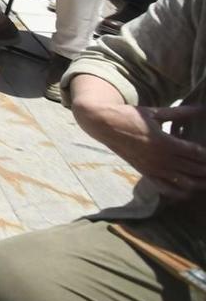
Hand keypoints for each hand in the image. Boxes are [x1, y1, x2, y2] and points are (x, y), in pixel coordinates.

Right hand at [78, 101, 205, 197]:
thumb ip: (179, 113)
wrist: (104, 125)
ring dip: (199, 182)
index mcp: (165, 142)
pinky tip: (188, 191)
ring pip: (183, 181)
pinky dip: (179, 192)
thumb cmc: (129, 116)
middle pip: (193, 168)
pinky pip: (166, 188)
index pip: (195, 153)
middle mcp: (161, 158)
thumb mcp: (154, 113)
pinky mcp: (145, 172)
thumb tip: (200, 108)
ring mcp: (153, 168)